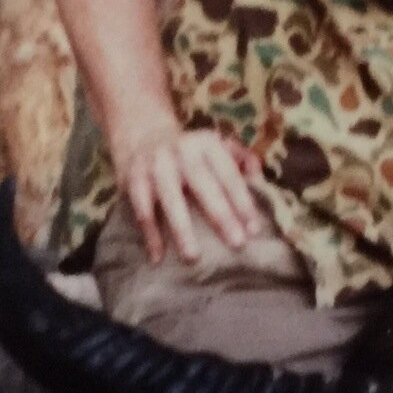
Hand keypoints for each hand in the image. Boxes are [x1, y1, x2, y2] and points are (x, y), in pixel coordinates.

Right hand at [112, 116, 266, 263]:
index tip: (255, 229)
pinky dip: (150, 235)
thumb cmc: (189, 150)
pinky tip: (158, 258)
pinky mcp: (133, 180)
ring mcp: (156, 166)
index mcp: (207, 144)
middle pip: (203, 186)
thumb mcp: (216, 145)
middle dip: (221, 215)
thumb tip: (259, 178)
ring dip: (182, 230)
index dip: (243, 201)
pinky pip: (143, 211)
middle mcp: (182, 152)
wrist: (141, 134)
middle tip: (237, 243)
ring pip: (170, 201)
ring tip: (193, 258)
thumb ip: (241, 159)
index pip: (229, 175)